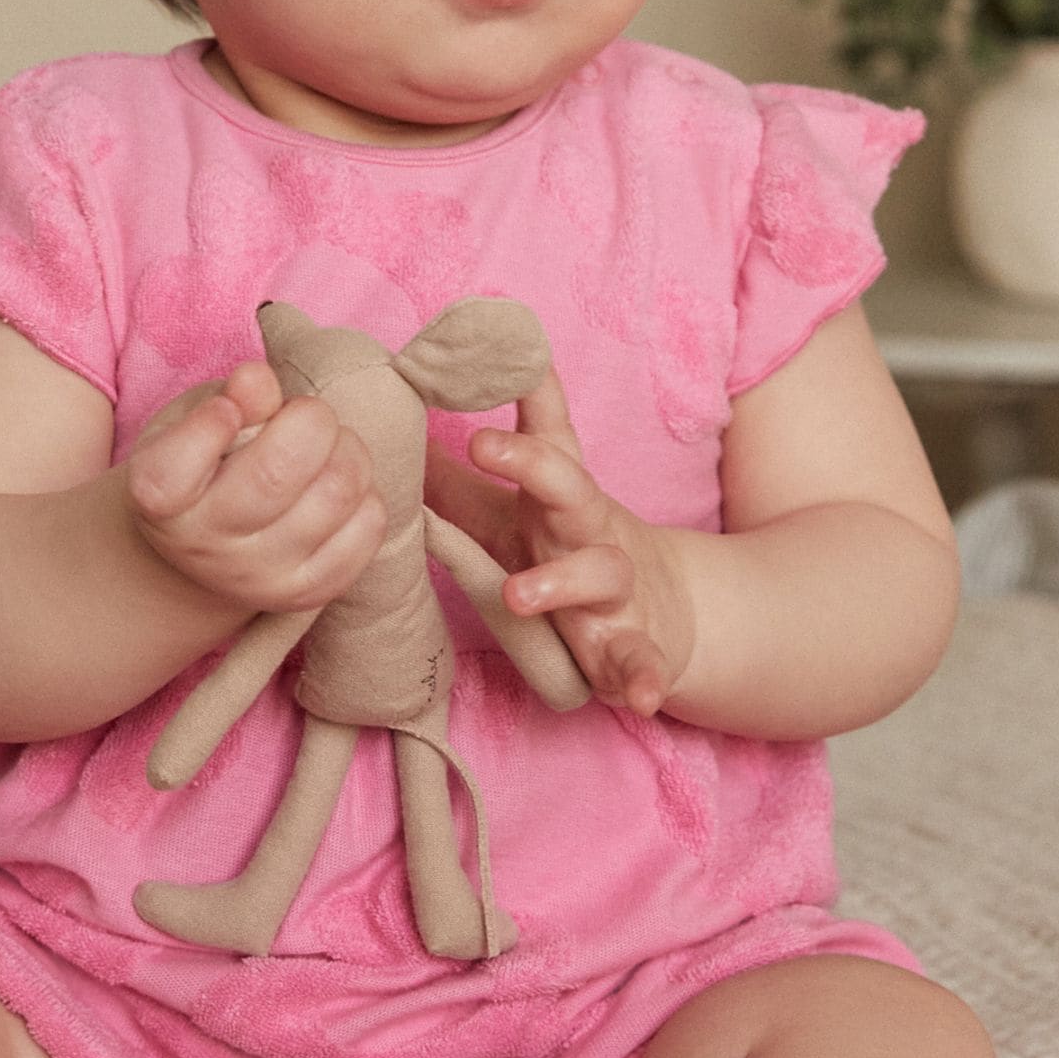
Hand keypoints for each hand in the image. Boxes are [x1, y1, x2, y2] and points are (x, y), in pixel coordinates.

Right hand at [123, 360, 387, 613]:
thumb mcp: (194, 421)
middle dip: (310, 420)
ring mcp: (260, 578)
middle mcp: (205, 548)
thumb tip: (258, 380)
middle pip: (276, 474)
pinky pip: (368, 528)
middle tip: (307, 414)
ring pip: (336, 495)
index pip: (173, 469)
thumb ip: (227, 397)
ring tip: (326, 446)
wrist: (209, 551)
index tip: (227, 409)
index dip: (211, 421)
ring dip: (347, 450)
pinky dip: (365, 492)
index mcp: (159, 498)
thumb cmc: (203, 464)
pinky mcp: (309, 593)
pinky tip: (335, 485)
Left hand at [425, 371, 692, 716]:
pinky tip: (641, 697)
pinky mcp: (635, 645)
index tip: (511, 360)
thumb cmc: (568, 553)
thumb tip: (393, 437)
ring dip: (563, 581)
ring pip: (602, 572)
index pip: (547, 437)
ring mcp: (617, 589)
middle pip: (571, 488)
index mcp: (559, 499)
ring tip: (517, 595)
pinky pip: (642, 660)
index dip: (529, 395)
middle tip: (482, 444)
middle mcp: (590, 532)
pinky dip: (645, 676)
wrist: (665, 610)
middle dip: (534, 464)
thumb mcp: (513, 515)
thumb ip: (456, 482)